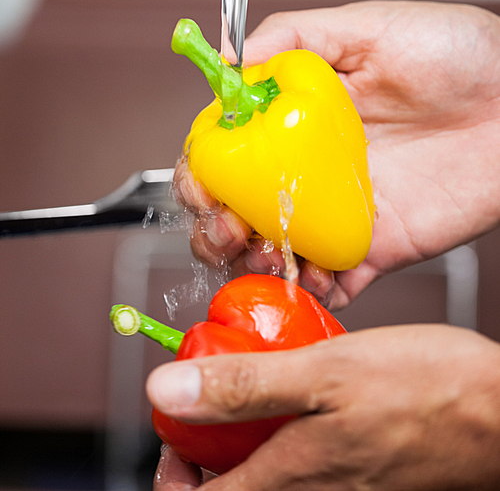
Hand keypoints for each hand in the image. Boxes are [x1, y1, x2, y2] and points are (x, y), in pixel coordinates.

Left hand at [147, 324, 499, 489]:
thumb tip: (166, 393)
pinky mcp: (363, 470)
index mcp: (291, 478)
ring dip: (247, 434)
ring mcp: (340, 485)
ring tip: (253, 382)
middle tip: (209, 393)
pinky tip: (302, 384)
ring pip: (268, 472)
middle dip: (206, 447)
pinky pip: (305, 459)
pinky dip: (288, 426)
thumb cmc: (425, 391)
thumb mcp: (325, 373)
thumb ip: (245, 387)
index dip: (171, 470)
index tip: (171, 427)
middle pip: (232, 487)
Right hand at [175, 0, 499, 308]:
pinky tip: (304, 279)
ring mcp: (340, 211)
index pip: (228, 150)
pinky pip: (330, 284)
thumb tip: (229, 56)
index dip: (201, 169)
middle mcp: (311, 169)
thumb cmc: (457, 55)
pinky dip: (306, 293)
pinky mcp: (375, 247)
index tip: (200, 180)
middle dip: (211, 225)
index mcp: (299, 120)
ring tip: (259, 250)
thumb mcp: (368, 26)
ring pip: (271, 251)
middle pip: (236, 208)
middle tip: (224, 224)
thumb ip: (294, 37)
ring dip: (248, 261)